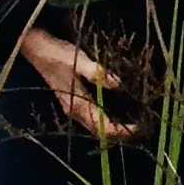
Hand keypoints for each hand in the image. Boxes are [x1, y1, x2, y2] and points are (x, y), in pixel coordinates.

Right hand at [16, 26, 132, 141]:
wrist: (39, 50)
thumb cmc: (60, 55)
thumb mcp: (80, 60)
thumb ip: (96, 73)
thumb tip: (117, 84)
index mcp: (77, 105)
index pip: (102, 126)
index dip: (121, 131)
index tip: (140, 127)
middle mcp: (75, 112)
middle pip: (100, 131)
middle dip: (121, 134)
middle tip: (143, 128)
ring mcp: (74, 108)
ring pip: (97, 127)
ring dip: (115, 129)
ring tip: (137, 123)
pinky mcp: (75, 103)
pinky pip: (94, 119)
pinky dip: (109, 121)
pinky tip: (122, 114)